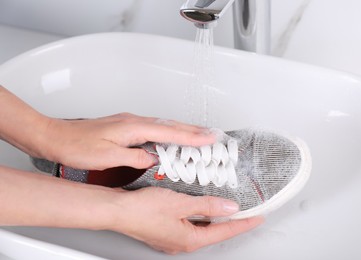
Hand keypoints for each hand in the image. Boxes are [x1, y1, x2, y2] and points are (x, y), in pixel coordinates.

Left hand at [41, 113, 214, 169]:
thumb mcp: (106, 156)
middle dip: (193, 129)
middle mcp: (134, 121)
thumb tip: (153, 159)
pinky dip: (168, 130)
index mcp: (133, 127)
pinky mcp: (125, 125)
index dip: (191, 136)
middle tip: (212, 134)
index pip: (169, 132)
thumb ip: (133, 157)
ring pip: (163, 124)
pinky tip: (171, 135)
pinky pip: (154, 126)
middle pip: (170, 124)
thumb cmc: (76, 146)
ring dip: (183, 129)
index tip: (209, 138)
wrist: (56, 136)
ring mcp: (130, 122)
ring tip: (199, 134)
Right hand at [110, 187, 263, 253]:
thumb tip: (229, 207)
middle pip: (214, 231)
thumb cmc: (143, 209)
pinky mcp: (164, 230)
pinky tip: (199, 205)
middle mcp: (182, 242)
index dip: (243, 223)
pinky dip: (198, 214)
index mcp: (190, 239)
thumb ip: (207, 205)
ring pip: (201, 227)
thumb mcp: (181, 203)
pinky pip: (189, 223)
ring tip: (225, 205)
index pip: (225, 231)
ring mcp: (172, 238)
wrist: (116, 210)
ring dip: (214, 216)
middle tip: (245, 211)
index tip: (258, 217)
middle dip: (231, 221)